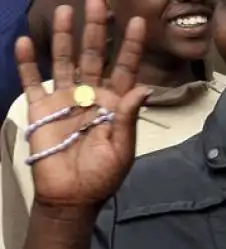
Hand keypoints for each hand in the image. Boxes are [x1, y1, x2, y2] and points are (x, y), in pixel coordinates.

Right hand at [15, 0, 148, 215]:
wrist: (71, 195)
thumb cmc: (102, 175)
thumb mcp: (122, 149)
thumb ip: (129, 117)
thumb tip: (143, 89)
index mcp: (115, 104)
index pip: (125, 69)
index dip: (130, 46)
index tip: (137, 21)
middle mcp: (90, 95)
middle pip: (94, 55)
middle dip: (96, 29)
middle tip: (97, 1)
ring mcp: (64, 99)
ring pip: (64, 60)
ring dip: (64, 36)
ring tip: (65, 9)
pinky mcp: (41, 108)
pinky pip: (32, 80)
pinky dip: (27, 62)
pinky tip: (25, 41)